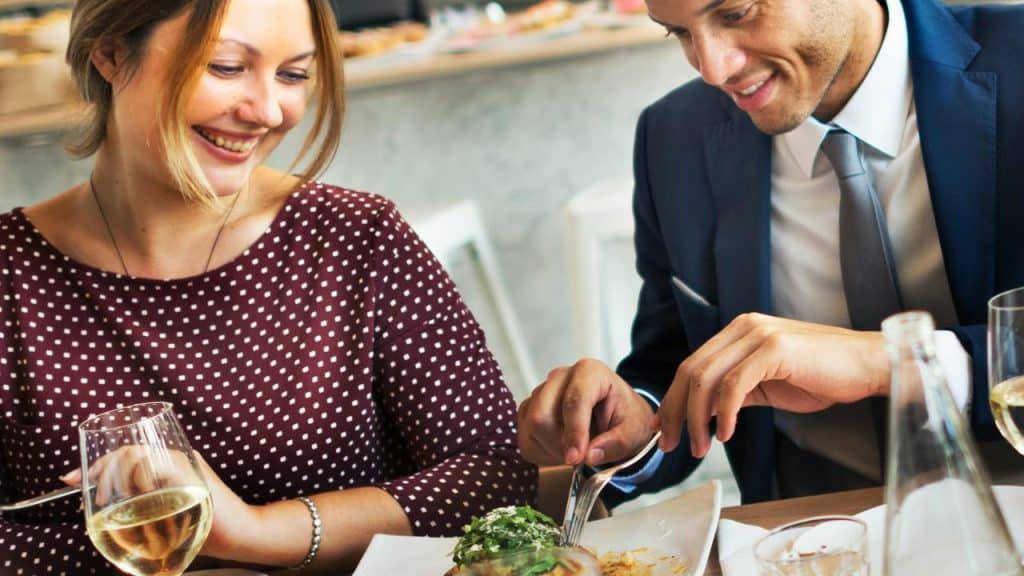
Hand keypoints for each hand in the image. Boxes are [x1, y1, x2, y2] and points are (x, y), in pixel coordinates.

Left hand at [62, 450, 259, 562]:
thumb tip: (110, 521)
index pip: (126, 452)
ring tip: (113, 500)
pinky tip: (140, 494)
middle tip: (92, 495)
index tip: (72, 478)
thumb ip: (148, 511)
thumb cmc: (208, 529)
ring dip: (115, 475)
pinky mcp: (191, 475)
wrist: (241, 534)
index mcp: (170, 465)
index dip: (96, 464)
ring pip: (137, 454)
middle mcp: (177, 458)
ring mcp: (185, 464)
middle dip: (99, 470)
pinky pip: (156, 465)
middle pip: (127, 449)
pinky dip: (140, 478)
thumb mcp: (171, 517)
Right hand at [518, 359, 655, 466]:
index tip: (577, 458)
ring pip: (531, 426)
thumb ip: (615, 444)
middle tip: (578, 458)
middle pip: (542, 414)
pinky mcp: (529, 408)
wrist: (615, 415)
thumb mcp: (633, 431)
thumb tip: (590, 455)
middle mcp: (560, 376)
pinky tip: (563, 449)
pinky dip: (543, 451)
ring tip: (575, 450)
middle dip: (558, 443)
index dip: (574, 432)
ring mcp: (541, 391)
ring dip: (552, 448)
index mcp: (589, 372)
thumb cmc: (625, 418)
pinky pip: (525, 437)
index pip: (573, 401)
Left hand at [657, 313, 889, 457]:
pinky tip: (726, 435)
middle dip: (676, 412)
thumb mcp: (768, 385)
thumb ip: (735, 393)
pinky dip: (725, 413)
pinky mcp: (774, 349)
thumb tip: (702, 415)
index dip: (673, 399)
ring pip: (707, 378)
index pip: (692, 366)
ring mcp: (758, 335)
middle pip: (692, 371)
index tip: (664, 429)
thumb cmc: (823, 376)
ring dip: (697, 419)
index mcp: (738, 332)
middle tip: (671, 444)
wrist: (867, 366)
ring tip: (699, 447)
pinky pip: (735, 385)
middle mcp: (743, 327)